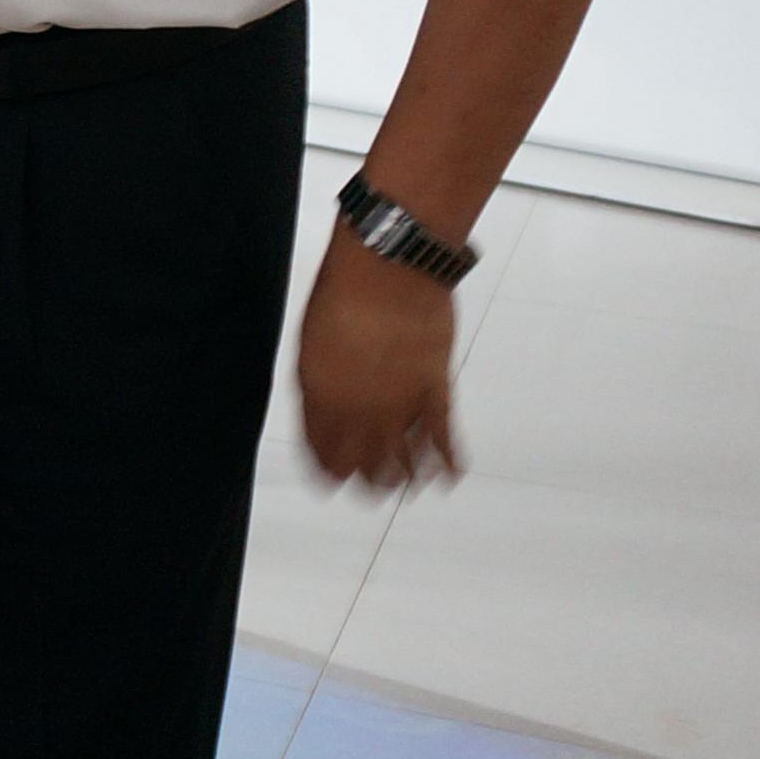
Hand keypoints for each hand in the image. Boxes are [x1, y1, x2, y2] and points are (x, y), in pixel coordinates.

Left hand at [295, 244, 460, 489]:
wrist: (388, 267)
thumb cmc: (342, 292)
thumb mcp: (310, 341)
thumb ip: (317, 380)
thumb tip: (322, 403)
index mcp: (320, 396)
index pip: (321, 449)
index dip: (326, 469)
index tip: (331, 479)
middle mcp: (358, 409)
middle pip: (360, 463)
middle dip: (363, 482)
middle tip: (368, 491)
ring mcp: (399, 403)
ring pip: (400, 461)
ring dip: (401, 480)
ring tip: (404, 488)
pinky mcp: (436, 390)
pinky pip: (442, 438)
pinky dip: (447, 462)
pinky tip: (449, 477)